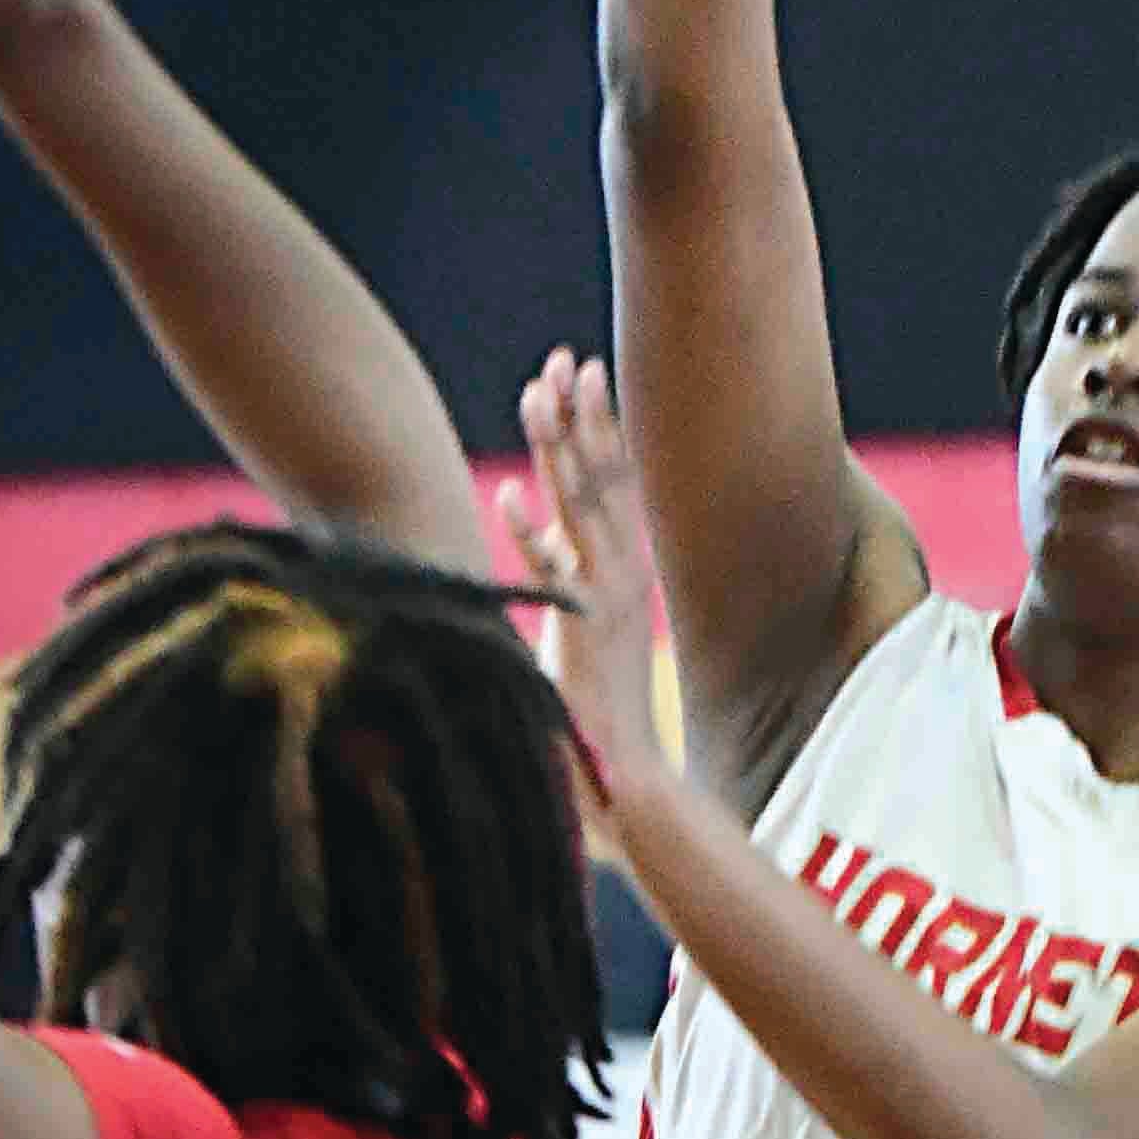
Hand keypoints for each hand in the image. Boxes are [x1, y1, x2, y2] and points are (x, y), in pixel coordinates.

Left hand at [507, 351, 668, 810]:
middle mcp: (625, 574)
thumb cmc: (597, 711)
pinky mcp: (585, 629)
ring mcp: (609, 598)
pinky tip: (508, 495)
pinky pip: (553, 572)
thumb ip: (558, 569)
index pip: (618, 479)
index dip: (601, 424)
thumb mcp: (579, 621)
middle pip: (605, 477)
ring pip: (584, 506)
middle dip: (583, 415)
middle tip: (563, 359)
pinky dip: (530, 534)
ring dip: (561, 448)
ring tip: (540, 392)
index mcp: (629, 568)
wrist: (630, 779)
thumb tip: (525, 514)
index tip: (580, 374)